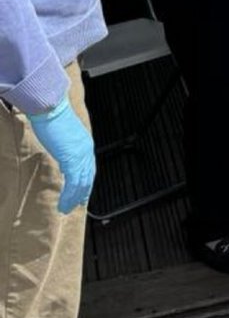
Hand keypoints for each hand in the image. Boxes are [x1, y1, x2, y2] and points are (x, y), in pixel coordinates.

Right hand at [26, 96, 95, 213]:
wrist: (51, 108)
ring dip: (74, 199)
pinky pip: (73, 184)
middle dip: (83, 193)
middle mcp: (86, 151)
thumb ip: (65, 148)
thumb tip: (63, 159)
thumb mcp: (61, 135)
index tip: (82, 192)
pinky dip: (69, 196)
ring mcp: (81, 156)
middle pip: (88, 177)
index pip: (88, 167)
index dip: (86, 181)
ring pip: (82, 184)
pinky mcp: (72, 160)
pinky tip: (64, 204)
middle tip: (77, 205)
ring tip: (66, 209)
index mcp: (85, 144)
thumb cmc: (52, 116)